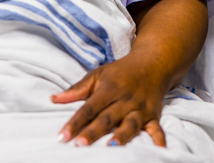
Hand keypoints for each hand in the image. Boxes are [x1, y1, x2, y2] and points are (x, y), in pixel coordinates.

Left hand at [51, 51, 168, 147]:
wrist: (152, 63)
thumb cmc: (120, 72)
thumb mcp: (98, 74)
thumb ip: (77, 89)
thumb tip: (53, 98)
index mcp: (109, 89)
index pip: (89, 107)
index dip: (75, 122)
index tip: (62, 136)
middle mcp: (125, 99)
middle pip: (107, 118)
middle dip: (94, 132)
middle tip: (79, 145)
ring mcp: (140, 108)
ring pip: (130, 124)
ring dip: (122, 136)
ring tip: (111, 148)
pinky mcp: (154, 115)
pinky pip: (157, 129)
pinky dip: (159, 139)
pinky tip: (159, 150)